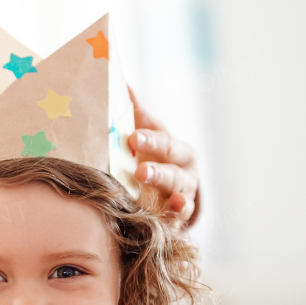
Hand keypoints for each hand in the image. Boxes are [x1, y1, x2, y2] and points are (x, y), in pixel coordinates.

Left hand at [128, 90, 199, 226]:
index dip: (152, 140)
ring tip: (164, 203)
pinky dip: (176, 223)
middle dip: (159, 170)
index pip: (167, 143)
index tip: (133, 137)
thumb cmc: (152, 157)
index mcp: (176, 151)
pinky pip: (179, 223)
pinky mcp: (177, 220)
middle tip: (139, 170)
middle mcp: (185, 174)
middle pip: (175, 170)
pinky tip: (171, 219)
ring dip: (170, 198)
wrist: (167, 191)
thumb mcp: (147, 134)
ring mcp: (183, 198)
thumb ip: (136, 113)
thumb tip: (120, 81)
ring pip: (181, 196)